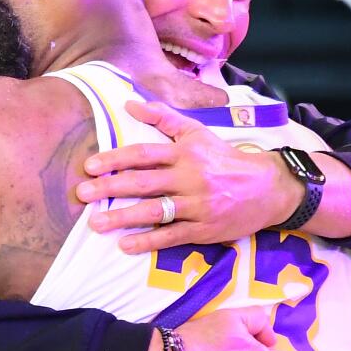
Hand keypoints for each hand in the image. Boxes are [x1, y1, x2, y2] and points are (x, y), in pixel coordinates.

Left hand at [76, 100, 299, 253]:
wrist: (269, 188)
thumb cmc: (225, 159)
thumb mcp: (197, 132)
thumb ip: (164, 117)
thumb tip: (130, 104)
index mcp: (186, 153)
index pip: (144, 153)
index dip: (116, 159)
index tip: (90, 166)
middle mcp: (190, 178)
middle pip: (144, 183)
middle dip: (110, 188)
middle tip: (82, 194)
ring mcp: (197, 205)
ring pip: (154, 212)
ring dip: (123, 218)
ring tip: (96, 223)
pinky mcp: (205, 229)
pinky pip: (172, 236)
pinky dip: (148, 242)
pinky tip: (125, 245)